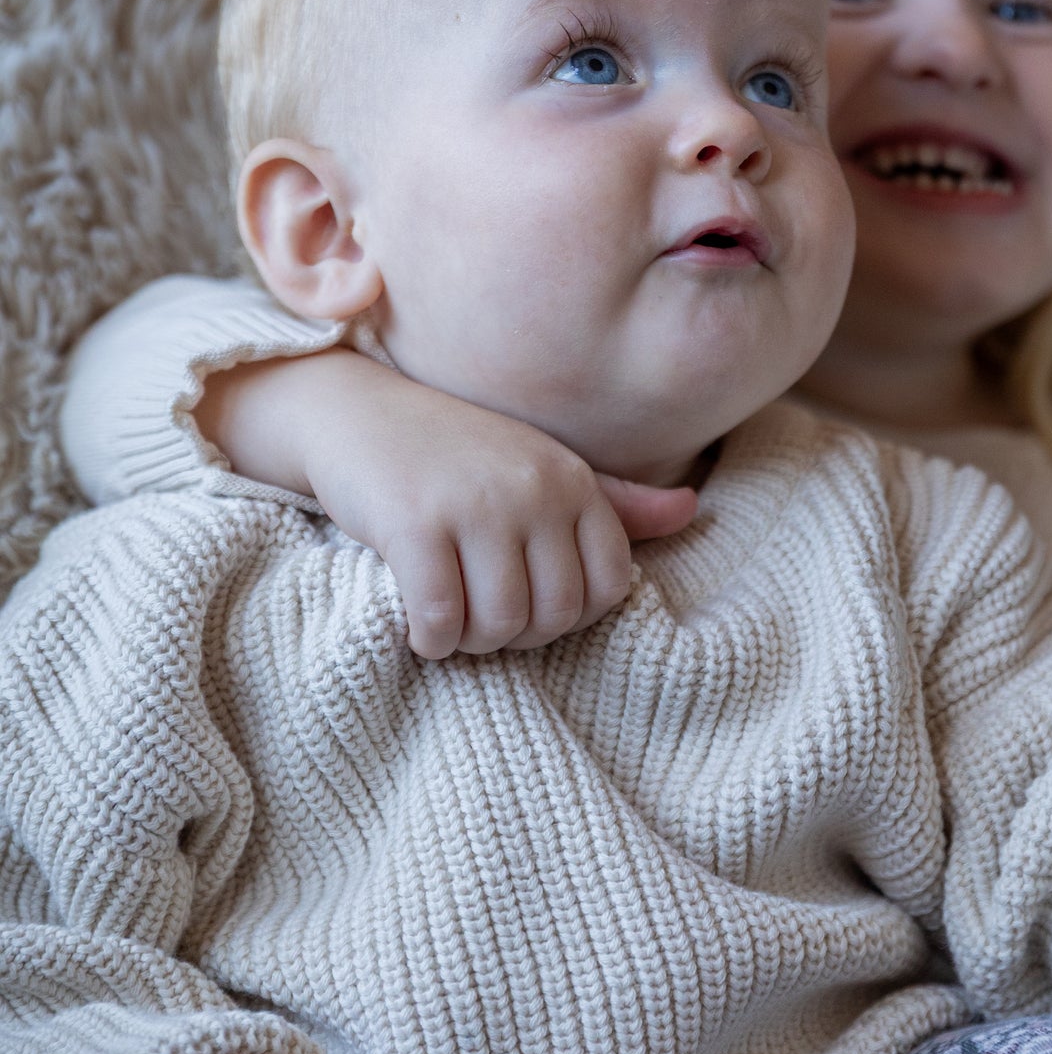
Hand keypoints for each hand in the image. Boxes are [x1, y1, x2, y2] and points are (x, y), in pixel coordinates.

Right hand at [197, 350, 697, 656]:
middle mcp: (534, 489)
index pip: (607, 589)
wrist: (355, 412)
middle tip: (477, 618)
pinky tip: (416, 622)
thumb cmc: (454, 452)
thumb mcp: (540, 468)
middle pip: (553, 617)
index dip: (566, 617)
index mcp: (572, 480)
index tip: (525, 605)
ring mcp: (476, 505)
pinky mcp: (415, 525)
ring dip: (469, 641)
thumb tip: (692, 510)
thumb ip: (613, 502)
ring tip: (447, 618)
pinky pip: (441, 619)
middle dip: (514, 637)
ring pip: (499, 625)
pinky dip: (429, 637)